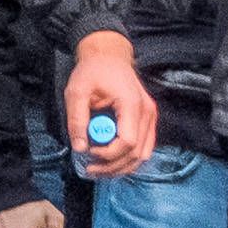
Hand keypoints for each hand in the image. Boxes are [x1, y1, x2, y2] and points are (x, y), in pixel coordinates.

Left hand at [57, 30, 158, 176]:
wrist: (110, 56)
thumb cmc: (92, 71)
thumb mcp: (76, 92)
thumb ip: (77, 120)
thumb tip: (79, 148)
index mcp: (131, 104)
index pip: (127, 142)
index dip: (108, 154)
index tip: (88, 152)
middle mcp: (147, 113)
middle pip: (137, 153)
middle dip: (113, 166)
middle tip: (90, 170)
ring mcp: (151, 117)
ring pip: (143, 154)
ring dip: (121, 167)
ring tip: (98, 169)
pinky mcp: (148, 120)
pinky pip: (144, 147)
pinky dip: (128, 158)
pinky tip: (110, 161)